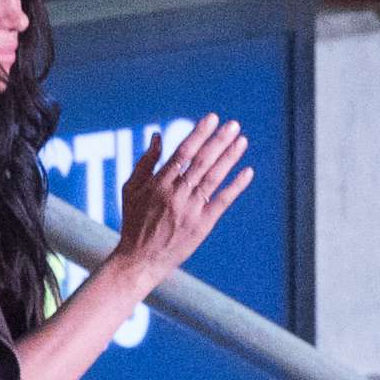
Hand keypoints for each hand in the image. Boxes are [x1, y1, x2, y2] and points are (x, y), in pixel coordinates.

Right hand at [108, 115, 251, 290]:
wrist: (140, 260)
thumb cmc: (134, 222)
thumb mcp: (131, 189)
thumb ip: (145, 162)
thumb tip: (157, 136)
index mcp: (158, 184)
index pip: (183, 153)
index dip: (199, 134)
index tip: (212, 118)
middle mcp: (175, 195)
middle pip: (201, 162)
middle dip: (219, 141)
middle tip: (234, 124)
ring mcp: (190, 211)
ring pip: (213, 178)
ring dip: (229, 158)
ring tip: (242, 141)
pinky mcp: (202, 226)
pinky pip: (222, 202)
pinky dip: (235, 186)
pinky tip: (247, 171)